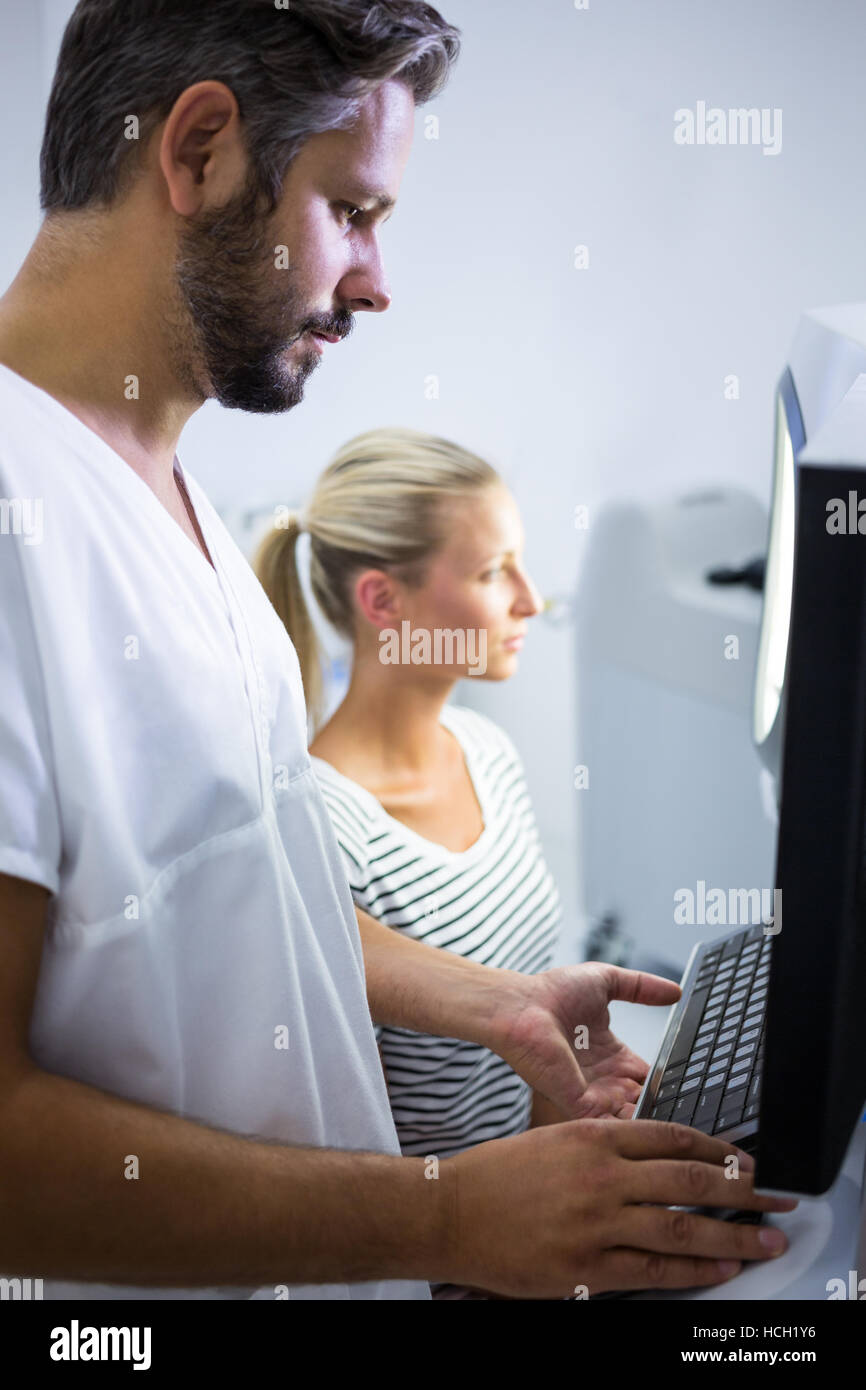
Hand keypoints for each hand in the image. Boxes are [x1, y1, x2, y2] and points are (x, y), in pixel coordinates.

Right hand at [441, 1119, 796, 1298]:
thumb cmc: (499, 1174)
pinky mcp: (586, 1268)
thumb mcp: (556, 1137)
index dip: (720, 1150)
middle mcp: (601, 1176)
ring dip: (734, 1236)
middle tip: (776, 1197)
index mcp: (593, 1136)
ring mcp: (596, 1224)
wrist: (450, 1211)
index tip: (749, 1160)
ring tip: (766, 1240)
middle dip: (744, 1190)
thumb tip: (660, 1153)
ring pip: (682, 1228)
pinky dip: (695, 1270)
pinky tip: (721, 1269)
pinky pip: (655, 1269)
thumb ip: (606, 1144)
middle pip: (691, 1180)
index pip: (675, 1137)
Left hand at [487, 961, 679, 1118]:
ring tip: (689, 1130)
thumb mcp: (607, 981)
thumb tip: (676, 990)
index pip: (650, 1076)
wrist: (520, 1006)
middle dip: (670, 1108)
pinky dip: (636, 1130)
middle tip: (701, 1115)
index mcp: (612, 1054)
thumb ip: (642, 986)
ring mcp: (594, 1094)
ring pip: (635, 1119)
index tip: (698, 1086)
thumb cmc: (552, 992)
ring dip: (658, 1122)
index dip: (672, 1082)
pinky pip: (614, 1127)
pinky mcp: (580, 1104)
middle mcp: (605, 1078)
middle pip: (648, 1102)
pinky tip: (662, 1132)